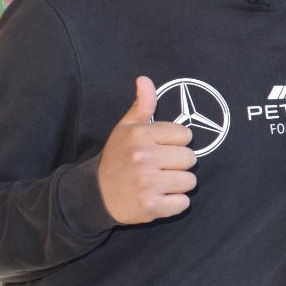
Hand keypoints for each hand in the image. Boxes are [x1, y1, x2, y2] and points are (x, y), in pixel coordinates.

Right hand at [97, 76, 196, 223]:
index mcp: (140, 135)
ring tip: (159, 183)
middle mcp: (143, 157)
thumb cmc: (116, 158)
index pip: (185, 135)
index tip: (160, 149)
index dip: (175, 143)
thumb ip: (142, 106)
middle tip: (159, 168)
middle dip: (178, 165)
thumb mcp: (125, 129)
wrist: (94, 195)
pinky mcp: (151, 206)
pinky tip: (158, 197)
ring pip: (190, 181)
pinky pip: (184, 203)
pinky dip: (174, 204)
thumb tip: (144, 79)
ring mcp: (147, 183)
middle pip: (191, 158)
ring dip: (178, 185)